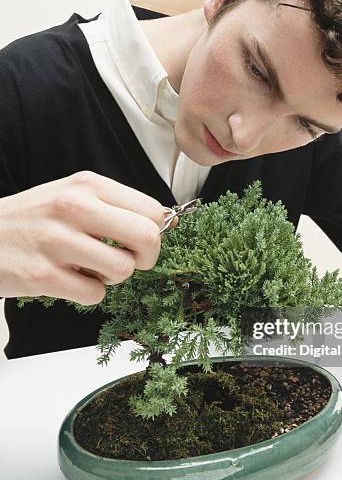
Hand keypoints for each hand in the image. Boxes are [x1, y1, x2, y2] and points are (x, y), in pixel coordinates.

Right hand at [0, 171, 177, 304]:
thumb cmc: (34, 219)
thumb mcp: (74, 195)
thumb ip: (118, 206)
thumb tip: (168, 220)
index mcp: (87, 185)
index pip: (151, 209)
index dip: (155, 231)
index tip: (141, 241)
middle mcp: (73, 207)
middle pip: (147, 237)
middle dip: (147, 257)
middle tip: (131, 261)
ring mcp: (57, 242)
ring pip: (123, 270)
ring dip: (113, 277)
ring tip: (91, 268)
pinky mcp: (42, 276)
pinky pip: (95, 295)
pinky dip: (89, 293)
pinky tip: (70, 279)